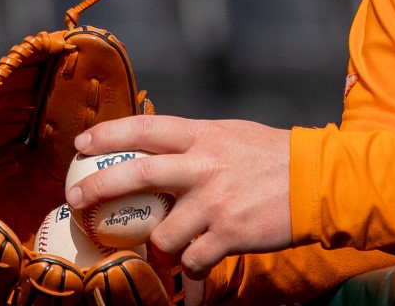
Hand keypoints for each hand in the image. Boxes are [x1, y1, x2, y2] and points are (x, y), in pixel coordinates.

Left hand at [67, 116, 292, 277]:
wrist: (319, 183)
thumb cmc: (275, 158)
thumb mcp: (232, 135)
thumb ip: (196, 142)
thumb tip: (161, 147)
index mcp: (202, 135)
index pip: (144, 127)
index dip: (107, 134)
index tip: (82, 144)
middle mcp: (203, 165)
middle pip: (135, 173)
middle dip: (98, 187)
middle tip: (76, 199)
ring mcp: (213, 201)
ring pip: (161, 233)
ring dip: (159, 245)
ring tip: (169, 246)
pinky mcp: (227, 234)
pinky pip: (191, 260)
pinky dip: (190, 267)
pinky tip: (199, 266)